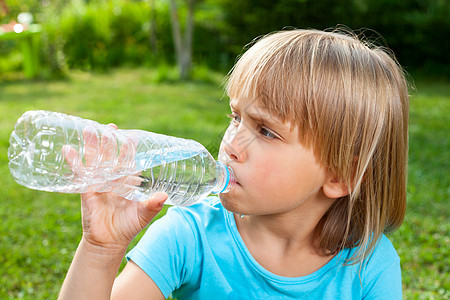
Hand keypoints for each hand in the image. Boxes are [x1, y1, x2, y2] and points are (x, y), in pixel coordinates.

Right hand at [64, 123, 167, 250]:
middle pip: (110, 156)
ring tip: (90, 129)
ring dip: (92, 146)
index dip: (129, 150)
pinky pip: (79, 174)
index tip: (132, 137)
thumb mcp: (143, 214)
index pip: (128, 162)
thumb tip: (164, 195)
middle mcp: (112, 180)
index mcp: (126, 182)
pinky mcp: (86, 191)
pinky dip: (73, 162)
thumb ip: (153, 204)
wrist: (109, 242)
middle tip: (111, 126)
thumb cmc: (128, 226)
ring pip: (94, 161)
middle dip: (110, 142)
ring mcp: (98, 184)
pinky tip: (68, 149)